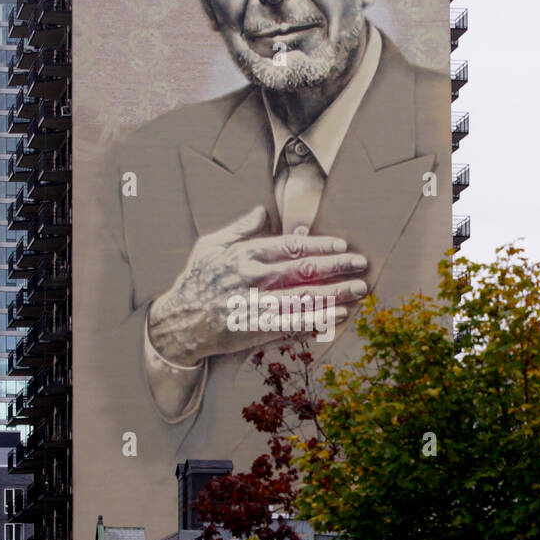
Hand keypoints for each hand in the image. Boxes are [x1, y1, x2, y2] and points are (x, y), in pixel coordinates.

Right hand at [147, 205, 368, 366]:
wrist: (178, 323)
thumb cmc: (195, 281)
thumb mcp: (210, 245)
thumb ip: (239, 228)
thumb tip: (261, 210)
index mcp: (245, 254)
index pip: (291, 246)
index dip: (320, 245)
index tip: (342, 245)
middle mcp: (253, 277)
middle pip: (304, 270)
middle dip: (337, 266)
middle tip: (361, 264)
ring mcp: (256, 304)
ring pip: (304, 296)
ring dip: (336, 292)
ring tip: (359, 289)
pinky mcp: (256, 329)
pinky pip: (294, 322)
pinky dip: (319, 317)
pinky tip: (338, 314)